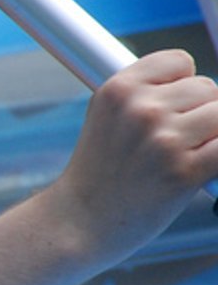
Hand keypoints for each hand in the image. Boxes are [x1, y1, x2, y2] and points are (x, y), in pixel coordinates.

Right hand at [42, 49, 217, 258]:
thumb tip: (203, 88)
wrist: (79, 222)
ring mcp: (163, 140)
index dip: (180, 86)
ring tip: (181, 157)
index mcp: (118, 90)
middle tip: (170, 143)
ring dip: (211, 137)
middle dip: (198, 113)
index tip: (166, 110)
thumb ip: (147, 93)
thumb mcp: (107, 117)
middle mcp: (140, 109)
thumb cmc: (100, 171)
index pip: (180, 62)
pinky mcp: (183, 172)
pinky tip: (200, 170)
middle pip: (207, 88)